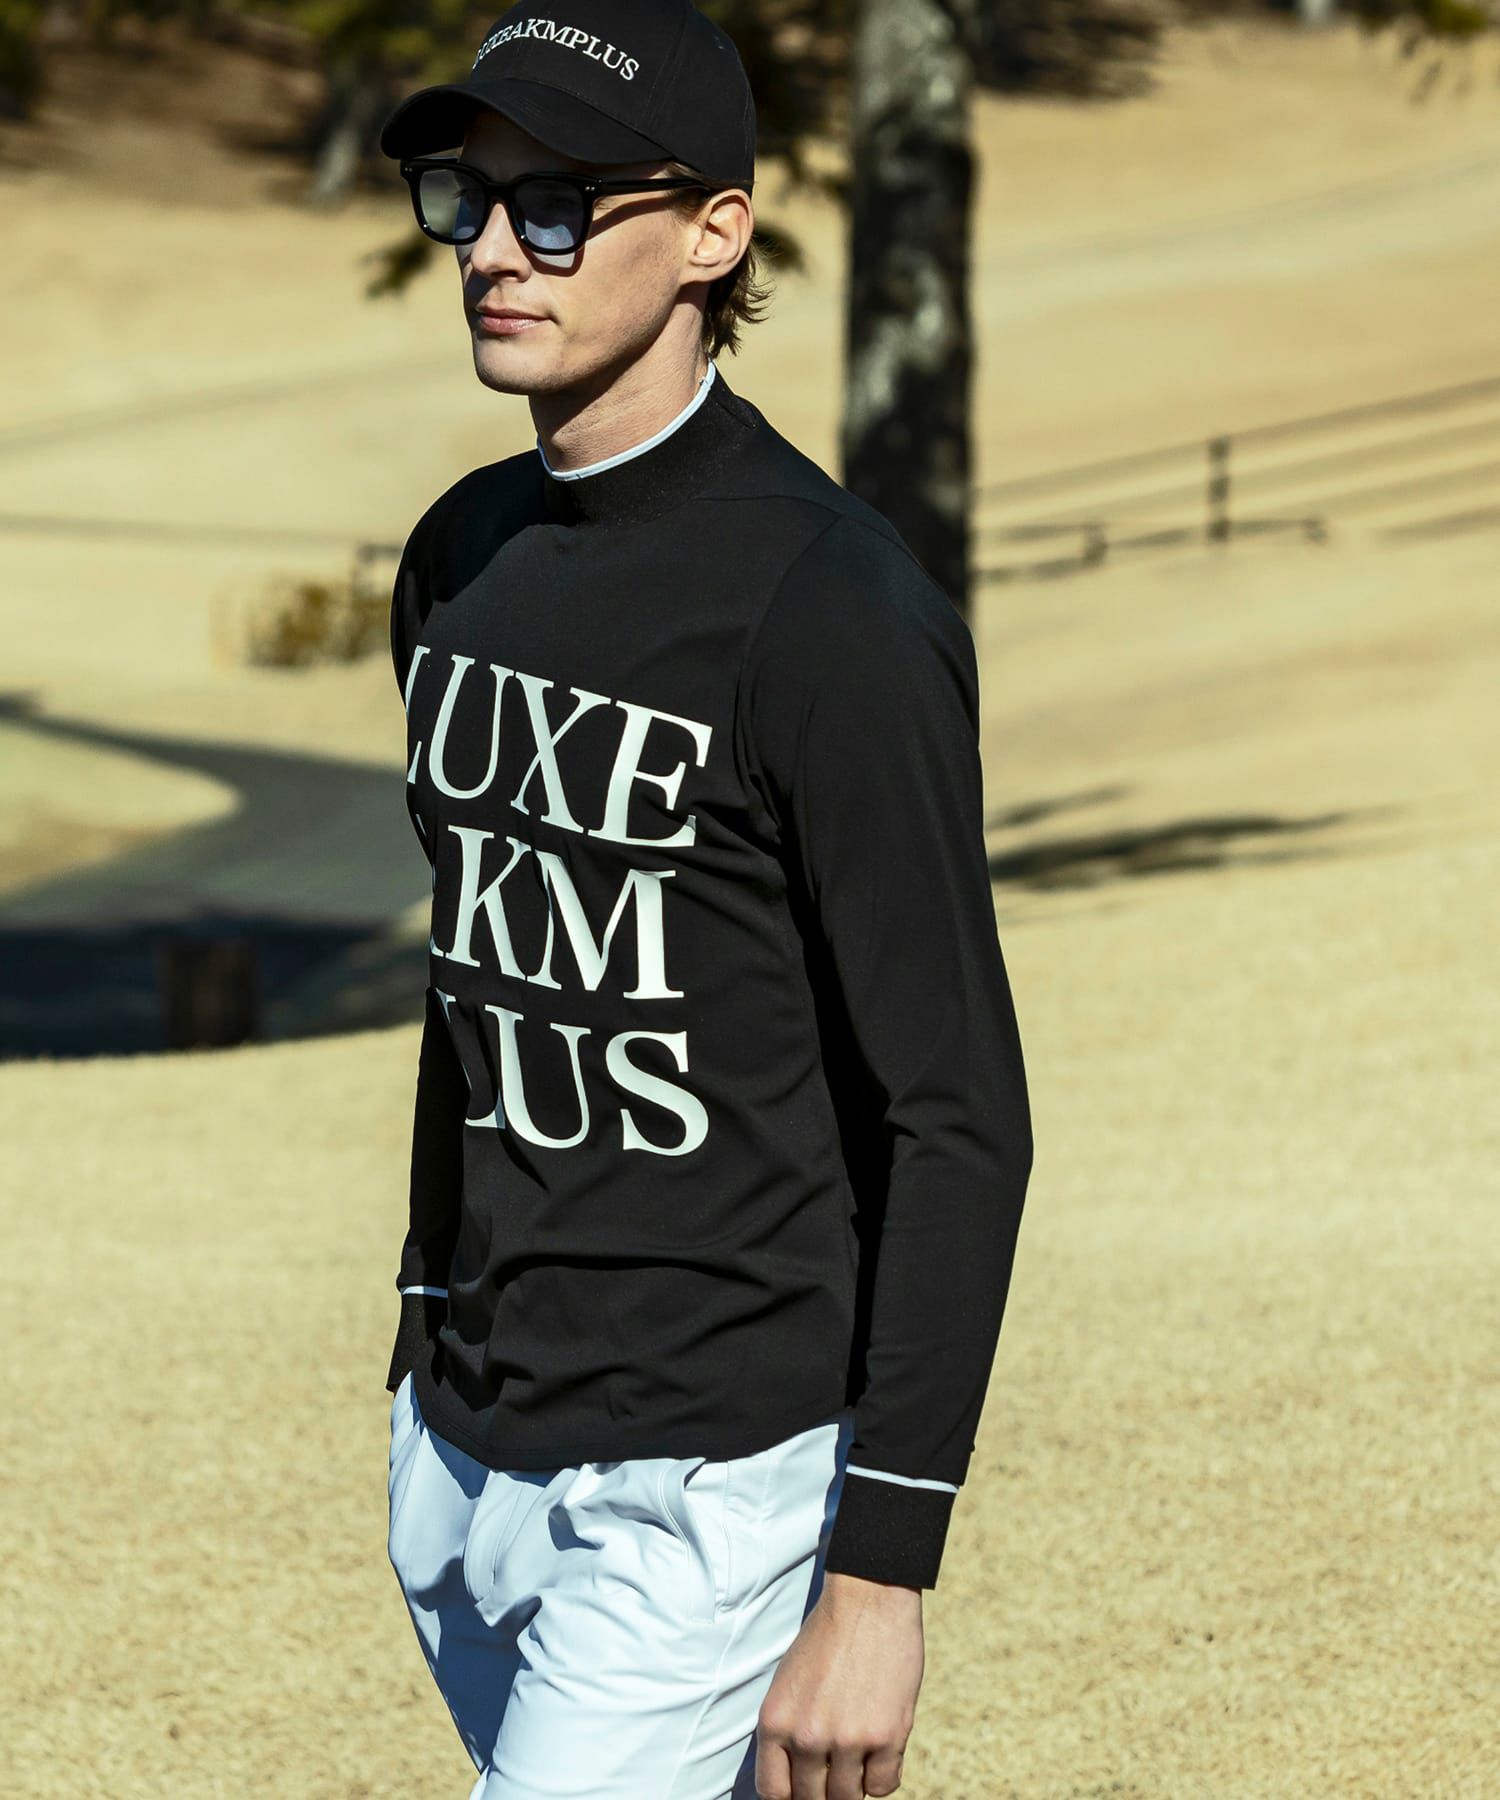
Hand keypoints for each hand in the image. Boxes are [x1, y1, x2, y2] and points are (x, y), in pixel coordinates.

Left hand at [754, 1571, 923, 1798]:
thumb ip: (787, 1730)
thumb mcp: (788, 1682)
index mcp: (775, 1722)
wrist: (868, 1600)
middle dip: (823, 1790)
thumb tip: (793, 1776)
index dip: (790, 1796)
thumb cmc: (827, 1637)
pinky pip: (883, 1786)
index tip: (803, 1790)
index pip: (774, 1792)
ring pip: (848, 1798)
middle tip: (834, 1768)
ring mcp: (847, 1740)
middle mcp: (807, 1737)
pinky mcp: (887, 1737)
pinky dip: (882, 1775)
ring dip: (853, 1783)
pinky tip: (881, 1750)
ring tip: (858, 1754)